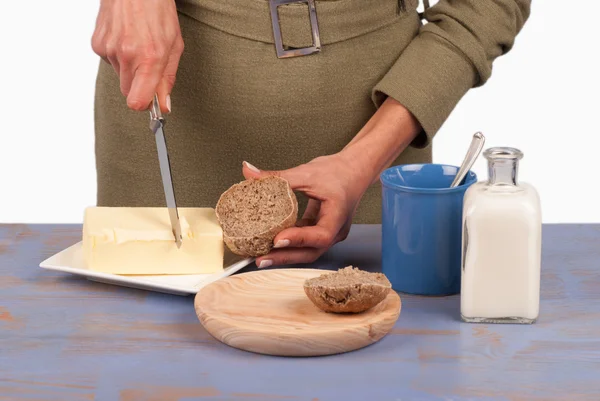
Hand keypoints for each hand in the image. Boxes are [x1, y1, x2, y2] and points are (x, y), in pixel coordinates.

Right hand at [91, 0, 183, 112]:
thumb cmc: (158, 11)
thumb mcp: (174, 45)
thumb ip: (168, 78)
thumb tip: (164, 105)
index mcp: (149, 57)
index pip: (136, 101)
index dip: (144, 105)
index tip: (151, 101)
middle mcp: (126, 55)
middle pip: (128, 92)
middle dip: (139, 85)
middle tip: (150, 65)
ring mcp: (108, 49)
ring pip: (120, 76)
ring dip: (130, 67)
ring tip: (138, 43)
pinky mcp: (97, 43)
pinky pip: (110, 61)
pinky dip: (118, 54)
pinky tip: (126, 37)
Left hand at [241, 155, 371, 267]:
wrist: (354, 170)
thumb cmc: (337, 171)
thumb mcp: (306, 172)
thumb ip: (278, 176)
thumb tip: (248, 171)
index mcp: (338, 215)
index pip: (320, 235)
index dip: (299, 239)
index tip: (277, 239)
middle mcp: (336, 230)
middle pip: (312, 251)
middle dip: (286, 256)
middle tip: (261, 259)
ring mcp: (330, 233)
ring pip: (308, 251)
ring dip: (285, 254)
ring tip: (261, 256)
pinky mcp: (321, 231)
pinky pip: (305, 243)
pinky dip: (289, 244)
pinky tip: (271, 244)